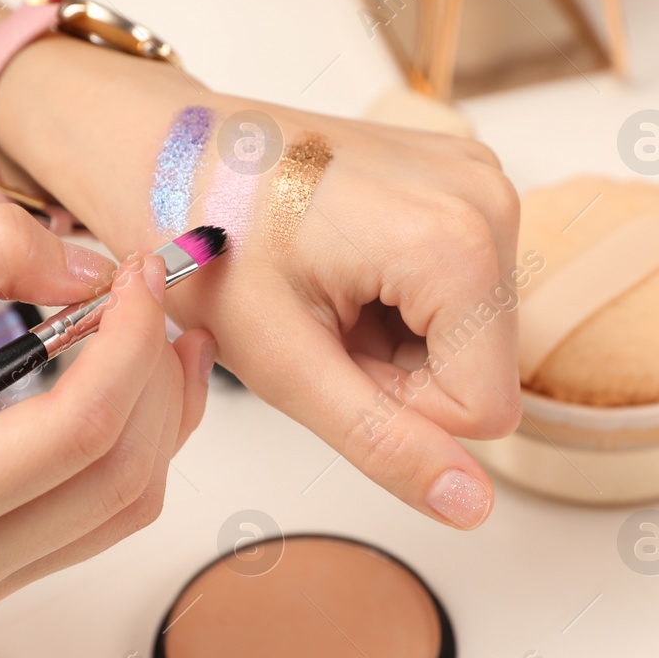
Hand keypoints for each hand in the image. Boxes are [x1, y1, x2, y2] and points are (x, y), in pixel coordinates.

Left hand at [0, 39, 521, 528]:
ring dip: (401, 338)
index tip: (328, 355)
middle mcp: (489, 199)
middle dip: (401, 371)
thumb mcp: (287, 364)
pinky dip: (405, 298)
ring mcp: (481, 179)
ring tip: (327, 292)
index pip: (485, 410)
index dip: (402, 410)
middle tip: (318, 323)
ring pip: (474, 334)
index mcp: (457, 242)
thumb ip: (387, 442)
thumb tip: (471, 506)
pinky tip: (346, 266)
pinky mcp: (466, 177)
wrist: (168, 151)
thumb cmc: (206, 239)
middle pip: (485, 368)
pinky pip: (464, 287)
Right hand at [0, 205, 214, 615]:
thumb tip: (94, 265)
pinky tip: (137, 376)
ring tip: (161, 328)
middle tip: (154, 290)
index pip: (78, 434)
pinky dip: (135, 440)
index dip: (130, 342)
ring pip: (128, 502)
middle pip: (122, 476)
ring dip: (161, 411)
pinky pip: (102, 513)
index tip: (136, 270)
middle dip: (156, 374)